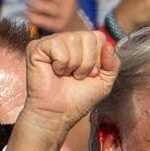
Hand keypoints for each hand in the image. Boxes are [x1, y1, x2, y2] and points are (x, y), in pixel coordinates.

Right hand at [9, 31, 117, 150]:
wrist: (59, 114)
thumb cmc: (79, 99)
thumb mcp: (104, 82)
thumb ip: (113, 63)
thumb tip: (109, 44)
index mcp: (81, 45)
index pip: (98, 36)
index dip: (98, 59)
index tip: (90, 74)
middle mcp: (66, 39)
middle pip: (87, 36)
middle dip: (87, 62)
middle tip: (77, 76)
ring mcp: (51, 42)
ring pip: (73, 40)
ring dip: (74, 65)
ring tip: (66, 76)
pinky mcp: (36, 47)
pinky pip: (57, 46)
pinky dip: (61, 64)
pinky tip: (55, 72)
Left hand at [21, 0, 90, 34]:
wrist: (75, 30)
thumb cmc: (62, 7)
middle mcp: (69, 4)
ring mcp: (64, 16)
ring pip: (44, 6)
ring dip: (32, 4)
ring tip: (28, 4)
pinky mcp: (58, 27)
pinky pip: (42, 21)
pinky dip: (32, 17)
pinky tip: (27, 15)